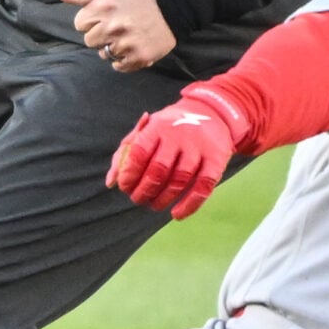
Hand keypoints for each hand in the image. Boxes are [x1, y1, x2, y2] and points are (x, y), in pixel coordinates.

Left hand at [56, 0, 176, 73]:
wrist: (171, 6)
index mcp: (104, 7)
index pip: (80, 24)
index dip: (90, 21)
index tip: (103, 17)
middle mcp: (113, 26)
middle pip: (89, 41)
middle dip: (99, 35)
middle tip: (115, 28)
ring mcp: (126, 43)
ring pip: (104, 54)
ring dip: (112, 48)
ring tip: (125, 37)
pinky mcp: (139, 56)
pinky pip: (119, 65)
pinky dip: (123, 60)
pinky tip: (131, 48)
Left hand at [108, 97, 235, 219]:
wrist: (211, 113)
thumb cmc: (169, 129)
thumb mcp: (146, 131)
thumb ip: (125, 153)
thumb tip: (111, 182)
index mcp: (158, 126)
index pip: (139, 153)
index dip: (129, 174)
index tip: (125, 186)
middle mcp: (179, 135)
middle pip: (158, 171)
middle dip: (143, 191)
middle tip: (137, 199)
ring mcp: (199, 147)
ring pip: (179, 182)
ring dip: (162, 200)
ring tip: (154, 205)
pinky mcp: (217, 160)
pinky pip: (203, 188)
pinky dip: (189, 205)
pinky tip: (176, 214)